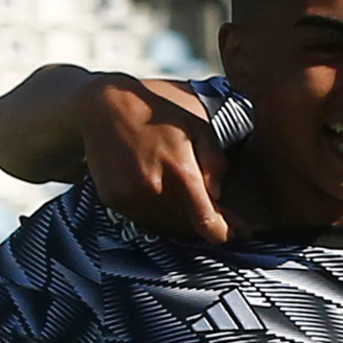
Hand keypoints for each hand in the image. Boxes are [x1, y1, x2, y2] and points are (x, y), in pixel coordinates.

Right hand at [75, 74, 229, 241]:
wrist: (105, 109)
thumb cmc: (159, 114)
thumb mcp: (199, 127)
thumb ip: (215, 162)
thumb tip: (216, 195)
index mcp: (180, 171)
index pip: (205, 220)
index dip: (223, 232)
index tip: (237, 233)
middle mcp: (153, 189)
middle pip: (186, 227)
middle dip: (204, 225)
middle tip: (220, 218)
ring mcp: (130, 197)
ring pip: (164, 227)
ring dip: (181, 223)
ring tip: (190, 207)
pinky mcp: (113, 200)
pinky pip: (142, 219)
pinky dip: (157, 216)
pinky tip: (163, 199)